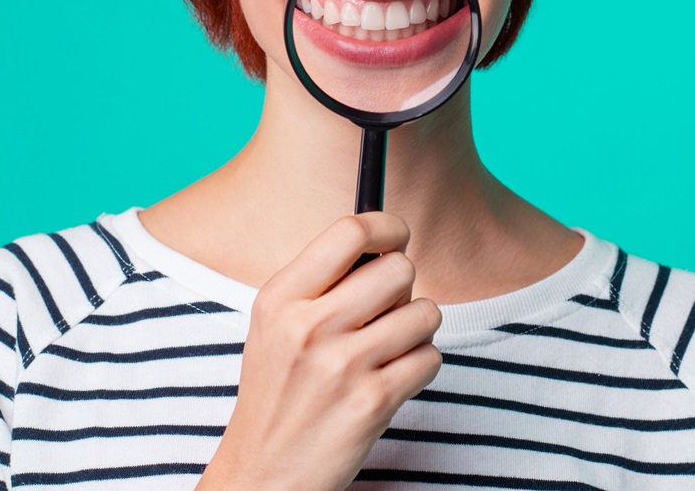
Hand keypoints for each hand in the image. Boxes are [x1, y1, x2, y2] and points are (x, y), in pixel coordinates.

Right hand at [196, 212, 442, 490]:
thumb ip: (322, 283)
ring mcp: (342, 365)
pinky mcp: (373, 402)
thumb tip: (387, 242)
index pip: (350, 231)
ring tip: (387, 350)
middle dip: (403, 288)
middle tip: (385, 311)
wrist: (263, 474)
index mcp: (280, 298)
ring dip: (416, 330)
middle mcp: (308, 327)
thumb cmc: (280, 392)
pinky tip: (391, 380)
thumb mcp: (276, 326)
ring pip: (425, 312)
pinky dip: (420, 366)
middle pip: (399, 268)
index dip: (387, 227)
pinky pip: (431, 357)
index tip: (396, 238)